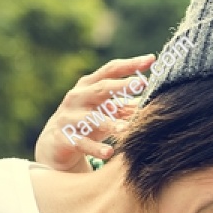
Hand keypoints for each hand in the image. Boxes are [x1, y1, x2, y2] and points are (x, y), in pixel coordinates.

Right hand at [33, 55, 154, 171]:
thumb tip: (157, 98)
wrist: (55, 143)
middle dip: (122, 85)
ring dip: (110, 123)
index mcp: (89, 85)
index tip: (151, 60)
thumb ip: (127, 103)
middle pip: (101, 88)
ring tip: (126, 128)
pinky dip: (95, 148)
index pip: (111, 70)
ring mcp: (69, 117)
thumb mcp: (106, 110)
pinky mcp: (63, 137)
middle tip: (142, 83)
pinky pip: (81, 143)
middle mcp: (77, 97)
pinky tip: (109, 153)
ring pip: (91, 119)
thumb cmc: (88, 121)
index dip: (130, 64)